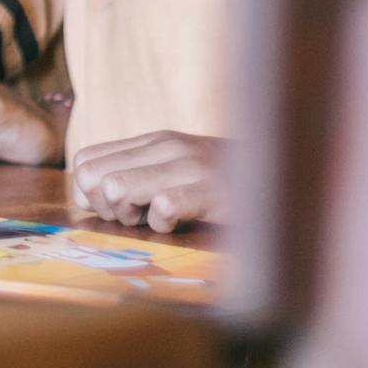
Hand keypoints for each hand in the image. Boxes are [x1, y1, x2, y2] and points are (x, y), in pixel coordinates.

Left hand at [70, 131, 225, 231]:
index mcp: (152, 141)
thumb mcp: (175, 169)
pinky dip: (164, 225)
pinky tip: (180, 224)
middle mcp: (165, 146)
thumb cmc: (223, 184)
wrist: (284, 177)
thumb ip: (136, 174)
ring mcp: (188, 166)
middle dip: (105, 207)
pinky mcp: (210, 190)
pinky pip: (162, 207)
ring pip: (118, 188)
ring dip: (130, 216)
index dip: (90, 194)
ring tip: (156, 220)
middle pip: (92, 177)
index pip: (84, 162)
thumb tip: (88, 195)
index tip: (117, 208)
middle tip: (135, 217)